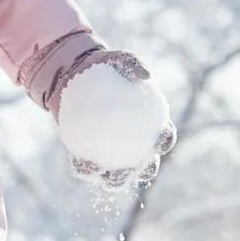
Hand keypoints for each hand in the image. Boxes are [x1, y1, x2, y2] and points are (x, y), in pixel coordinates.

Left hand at [57, 50, 175, 189]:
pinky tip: (81, 165)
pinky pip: (87, 166)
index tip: (160, 141)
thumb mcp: (118, 59)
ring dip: (114, 181)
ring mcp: (109, 152)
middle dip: (143, 172)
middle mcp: (130, 143)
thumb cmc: (104, 67)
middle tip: (137, 171)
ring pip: (116, 174)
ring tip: (107, 178)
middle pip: (143, 165)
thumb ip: (133, 65)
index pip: (162, 137)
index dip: (165, 142)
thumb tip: (145, 75)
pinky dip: (85, 169)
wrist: (74, 76)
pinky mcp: (88, 154)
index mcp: (146, 124)